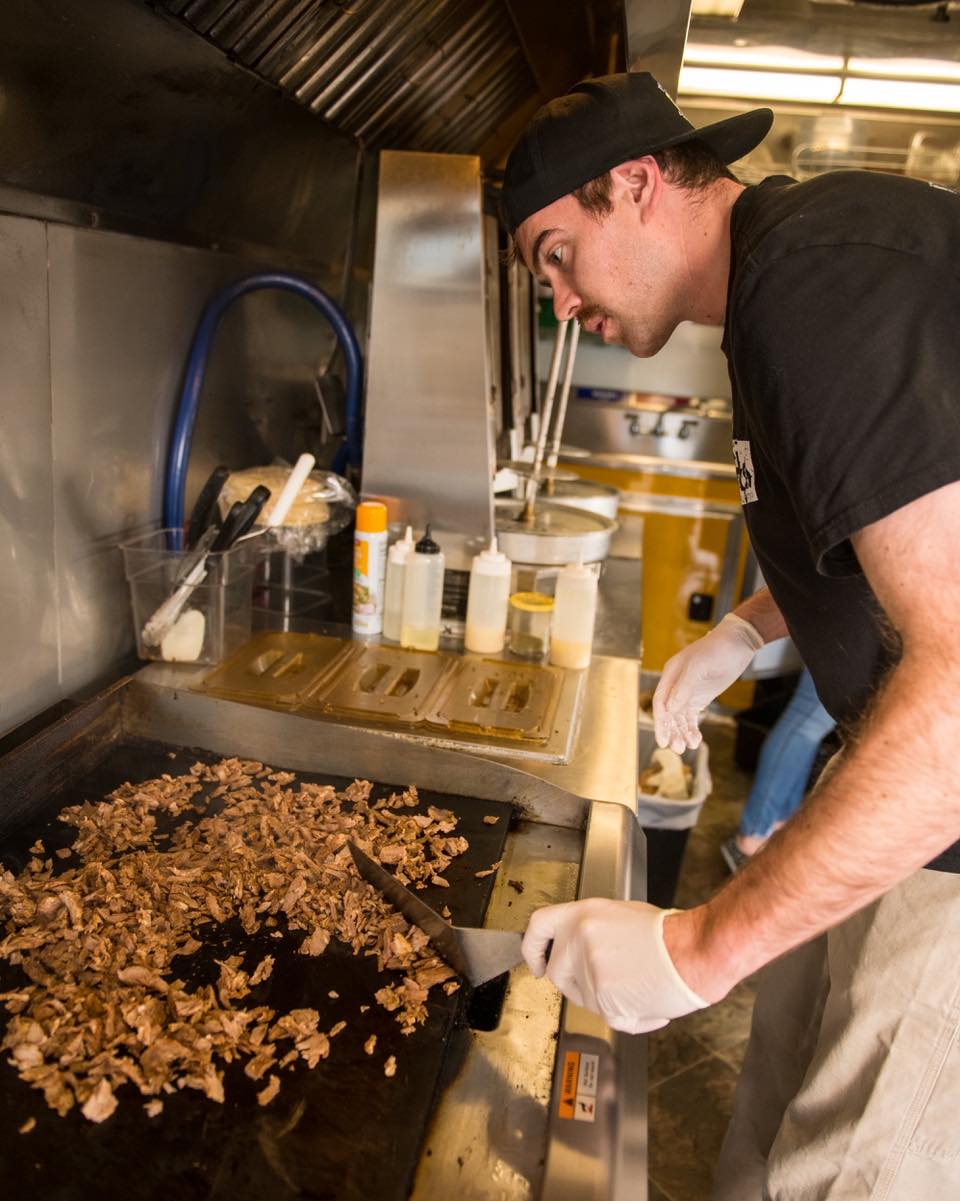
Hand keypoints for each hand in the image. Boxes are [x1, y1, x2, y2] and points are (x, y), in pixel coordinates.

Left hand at [522, 899, 707, 1033]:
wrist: (695, 951)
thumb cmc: (668, 935)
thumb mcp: (620, 916)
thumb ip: (591, 933)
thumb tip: (578, 952)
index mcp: (583, 915)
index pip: (538, 927)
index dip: (532, 949)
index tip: (538, 963)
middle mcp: (580, 941)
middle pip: (557, 973)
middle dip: (577, 983)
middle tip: (605, 982)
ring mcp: (590, 971)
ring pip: (585, 999)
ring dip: (608, 1000)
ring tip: (638, 984)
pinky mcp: (605, 999)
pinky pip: (610, 1018)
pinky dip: (631, 1017)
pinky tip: (649, 1000)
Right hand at [653, 612, 763, 752]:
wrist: (738, 643)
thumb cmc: (717, 650)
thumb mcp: (699, 667)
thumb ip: (683, 687)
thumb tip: (669, 709)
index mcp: (671, 675)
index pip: (660, 702)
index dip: (660, 722)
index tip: (663, 739)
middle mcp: (676, 685)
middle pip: (668, 714)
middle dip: (671, 731)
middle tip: (677, 748)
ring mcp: (688, 692)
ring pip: (679, 718)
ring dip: (681, 733)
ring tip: (687, 747)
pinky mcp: (699, 698)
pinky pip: (691, 718)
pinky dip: (692, 729)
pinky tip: (696, 740)